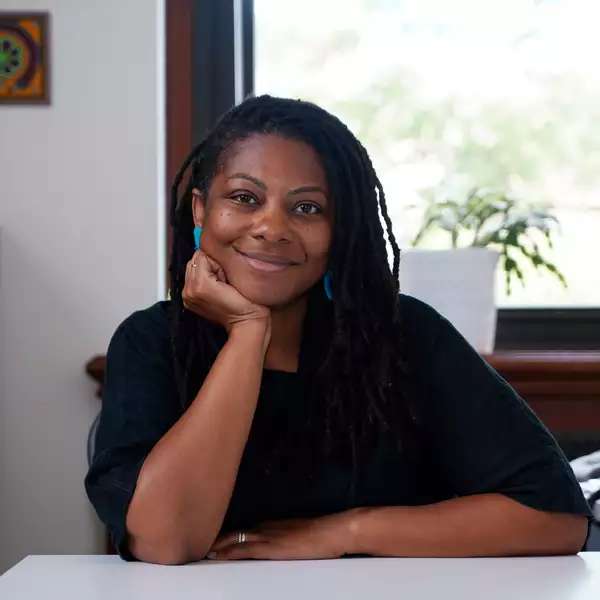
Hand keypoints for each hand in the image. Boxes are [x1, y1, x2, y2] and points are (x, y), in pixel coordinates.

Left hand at [182, 249, 270, 335]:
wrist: (246, 323)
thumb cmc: (246, 304)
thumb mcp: (235, 276)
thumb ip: (219, 261)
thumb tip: (213, 250)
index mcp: (199, 285)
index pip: (201, 255)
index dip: (217, 260)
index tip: (226, 272)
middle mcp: (189, 291)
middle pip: (195, 261)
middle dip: (209, 265)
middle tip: (223, 278)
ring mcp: (188, 297)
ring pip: (193, 269)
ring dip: (206, 272)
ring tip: (220, 284)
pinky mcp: (190, 301)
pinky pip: (193, 280)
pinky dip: (203, 280)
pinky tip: (215, 288)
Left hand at [206, 511, 356, 560]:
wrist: (334, 531)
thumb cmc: (321, 535)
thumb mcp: (297, 533)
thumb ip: (280, 535)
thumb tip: (269, 542)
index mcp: (269, 524)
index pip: (239, 528)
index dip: (220, 533)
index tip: (205, 535)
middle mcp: (264, 527)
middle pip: (231, 531)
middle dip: (213, 536)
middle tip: (192, 539)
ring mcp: (267, 536)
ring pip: (233, 538)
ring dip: (215, 544)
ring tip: (196, 549)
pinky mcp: (272, 547)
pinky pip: (244, 548)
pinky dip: (228, 550)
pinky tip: (215, 554)